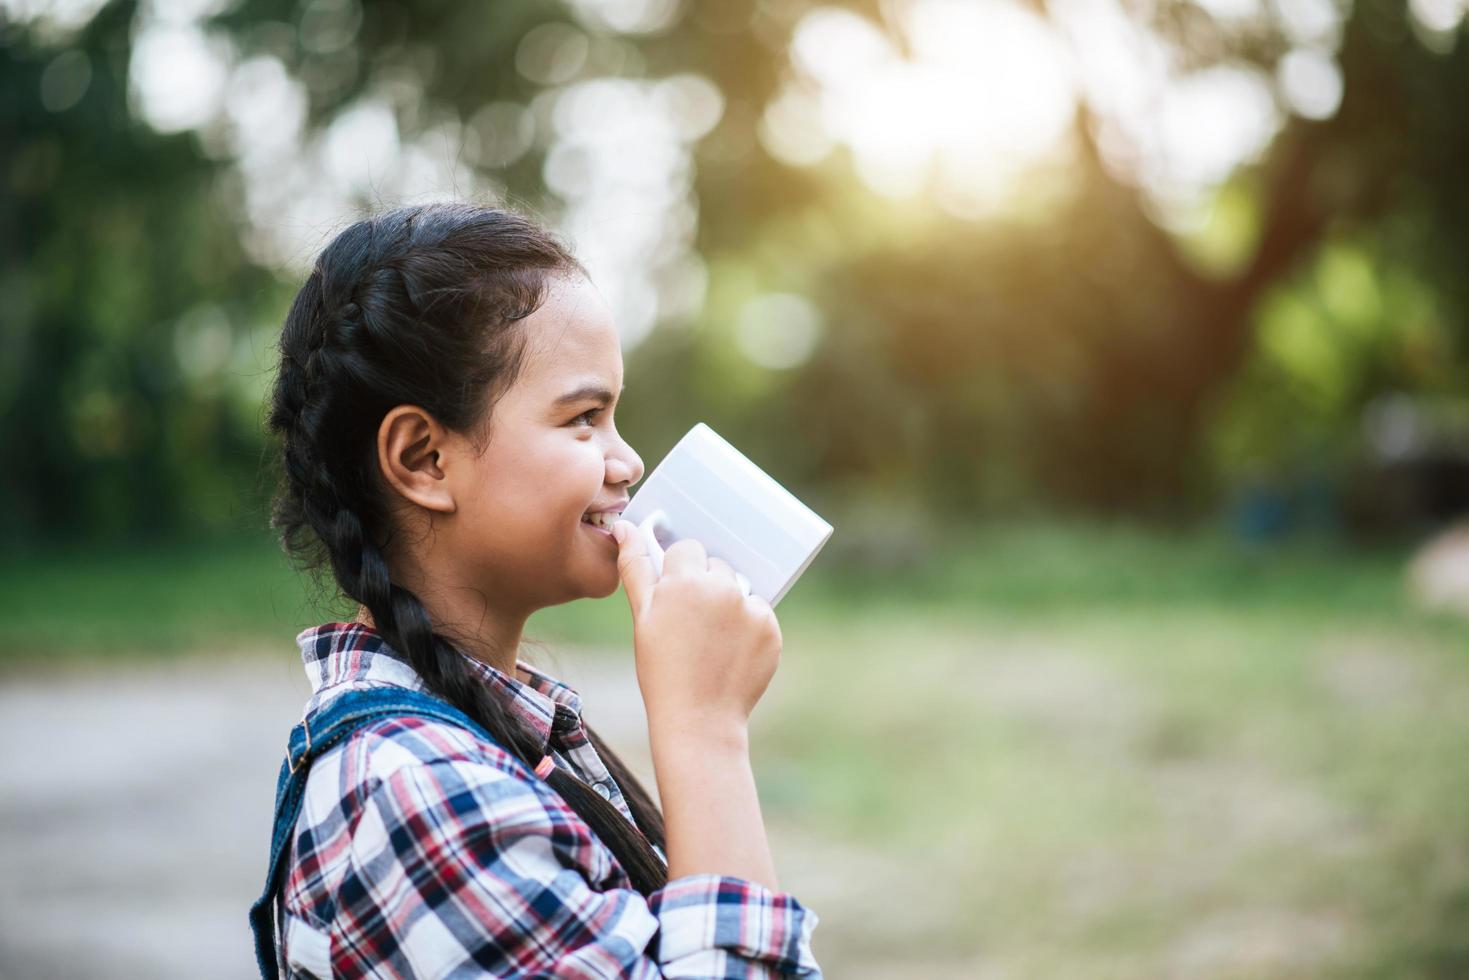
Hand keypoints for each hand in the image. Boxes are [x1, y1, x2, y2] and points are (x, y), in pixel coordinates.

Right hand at [611, 519, 782, 737]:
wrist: (699, 719)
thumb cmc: (661, 669)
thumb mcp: (642, 617)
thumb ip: (636, 567)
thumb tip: (624, 527)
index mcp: (685, 580)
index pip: (689, 550)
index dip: (680, 574)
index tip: (675, 600)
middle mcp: (721, 587)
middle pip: (716, 567)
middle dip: (705, 587)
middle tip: (692, 625)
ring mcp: (750, 608)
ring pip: (739, 588)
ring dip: (729, 604)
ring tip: (712, 641)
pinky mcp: (771, 629)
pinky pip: (759, 613)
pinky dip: (748, 627)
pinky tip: (731, 652)